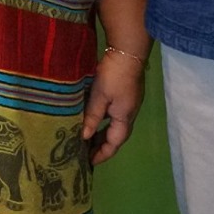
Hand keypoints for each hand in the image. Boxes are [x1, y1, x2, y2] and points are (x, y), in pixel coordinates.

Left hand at [81, 46, 146, 165]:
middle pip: (116, 136)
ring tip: (86, 138)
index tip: (89, 162)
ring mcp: (128, 103)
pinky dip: (103, 120)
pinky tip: (93, 117)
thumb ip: (93, 117)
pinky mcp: (125, 93)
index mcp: (124, 117)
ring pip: (114, 124)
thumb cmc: (114, 75)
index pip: (114, 143)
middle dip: (102, 145)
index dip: (103, 154)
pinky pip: (113, 114)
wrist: (128, 50)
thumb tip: (85, 137)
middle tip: (85, 152)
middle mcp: (129, 113)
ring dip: (102, 132)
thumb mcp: (100, 96)